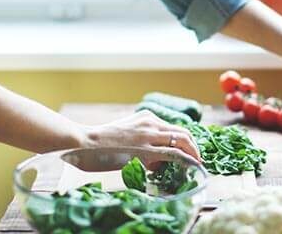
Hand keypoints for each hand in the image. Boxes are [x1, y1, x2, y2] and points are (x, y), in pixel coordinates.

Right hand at [83, 111, 200, 164]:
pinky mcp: (145, 149)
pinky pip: (172, 153)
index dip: (185, 140)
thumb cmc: (99, 144)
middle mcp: (151, 122)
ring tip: (196, 163)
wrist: (84, 142)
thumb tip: (153, 160)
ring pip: (181, 140)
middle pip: (182, 132)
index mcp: (146, 117)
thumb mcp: (125, 135)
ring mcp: (149, 135)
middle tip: (197, 159)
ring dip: (192, 153)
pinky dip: (186, 158)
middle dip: (193, 146)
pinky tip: (190, 165)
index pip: (173, 128)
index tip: (190, 151)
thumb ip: (141, 141)